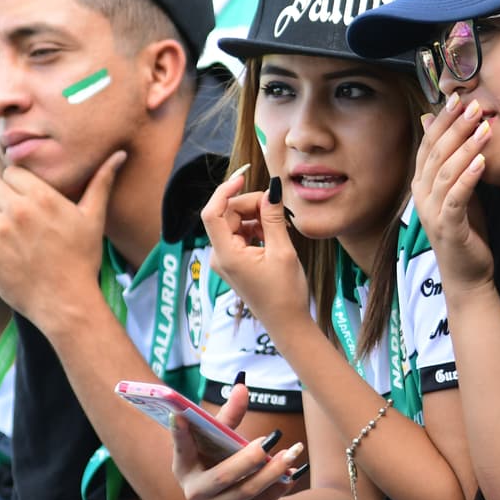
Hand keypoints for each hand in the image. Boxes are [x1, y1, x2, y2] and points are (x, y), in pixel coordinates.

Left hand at [0, 151, 125, 329]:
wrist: (66, 300)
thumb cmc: (82, 257)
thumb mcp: (94, 217)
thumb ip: (101, 182)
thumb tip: (119, 154)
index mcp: (42, 196)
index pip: (11, 172)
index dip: (18, 184)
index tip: (27, 199)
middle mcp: (18, 210)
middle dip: (2, 199)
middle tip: (18, 218)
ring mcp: (0, 232)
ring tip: (10, 235)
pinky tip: (3, 251)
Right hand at [171, 406, 304, 499]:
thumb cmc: (220, 464)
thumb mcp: (220, 442)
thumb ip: (229, 416)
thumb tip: (242, 385)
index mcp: (185, 466)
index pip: (180, 448)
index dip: (178, 433)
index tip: (180, 414)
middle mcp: (194, 492)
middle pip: (223, 475)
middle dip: (249, 458)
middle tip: (272, 438)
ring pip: (247, 490)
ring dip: (272, 471)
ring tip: (293, 452)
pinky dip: (277, 489)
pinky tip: (291, 475)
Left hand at [200, 174, 308, 330]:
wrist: (287, 322)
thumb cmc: (285, 292)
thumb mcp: (283, 251)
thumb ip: (273, 217)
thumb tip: (272, 189)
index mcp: (226, 255)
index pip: (212, 213)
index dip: (225, 190)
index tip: (244, 176)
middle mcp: (220, 256)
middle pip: (226, 214)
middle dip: (249, 204)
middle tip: (276, 205)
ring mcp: (226, 259)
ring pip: (235, 223)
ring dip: (255, 215)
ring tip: (279, 223)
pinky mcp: (235, 262)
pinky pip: (241, 234)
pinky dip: (256, 227)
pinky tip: (274, 233)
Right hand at [411, 94, 492, 294]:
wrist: (467, 273)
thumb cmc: (465, 229)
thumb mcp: (459, 189)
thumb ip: (451, 161)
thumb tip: (438, 125)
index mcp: (422, 183)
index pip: (428, 144)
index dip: (442, 120)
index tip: (458, 97)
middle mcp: (421, 195)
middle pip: (436, 154)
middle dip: (455, 127)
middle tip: (473, 105)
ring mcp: (431, 212)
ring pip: (446, 172)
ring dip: (465, 147)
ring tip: (484, 127)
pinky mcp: (447, 227)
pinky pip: (456, 197)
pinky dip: (469, 177)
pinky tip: (482, 161)